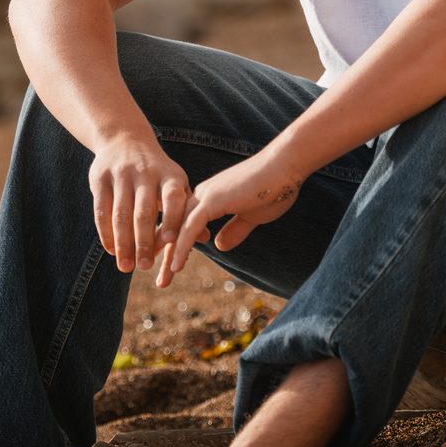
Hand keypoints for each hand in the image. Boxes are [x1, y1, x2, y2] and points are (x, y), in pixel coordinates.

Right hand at [88, 135, 204, 273]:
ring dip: (123, 243)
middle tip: (145, 266)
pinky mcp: (101, 178)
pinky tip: (111, 250)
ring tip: (126, 266)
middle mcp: (145, 173)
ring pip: (121, 214)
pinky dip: (106, 233)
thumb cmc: (158, 172)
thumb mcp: (176, 184)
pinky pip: (101, 210)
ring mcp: (121, 174)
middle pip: (143, 211)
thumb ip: (186, 211)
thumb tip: (204, 237)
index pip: (173, 198)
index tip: (172, 241)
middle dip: (144, 241)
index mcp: (169, 175)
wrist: (124, 138)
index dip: (172, 218)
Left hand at [160, 150, 303, 285]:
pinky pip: (191, 227)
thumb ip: (234, 230)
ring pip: (178, 229)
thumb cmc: (274, 188)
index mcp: (211, 198)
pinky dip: (181, 247)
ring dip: (168, 255)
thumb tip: (218, 245)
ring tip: (162, 280)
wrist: (286, 166)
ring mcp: (206, 196)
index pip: (186, 224)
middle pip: (175, 227)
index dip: (177, 245)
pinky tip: (176, 265)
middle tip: (159, 279)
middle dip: (165, 253)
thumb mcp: (251, 216)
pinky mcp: (213, 200)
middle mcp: (203, 195)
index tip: (171, 266)